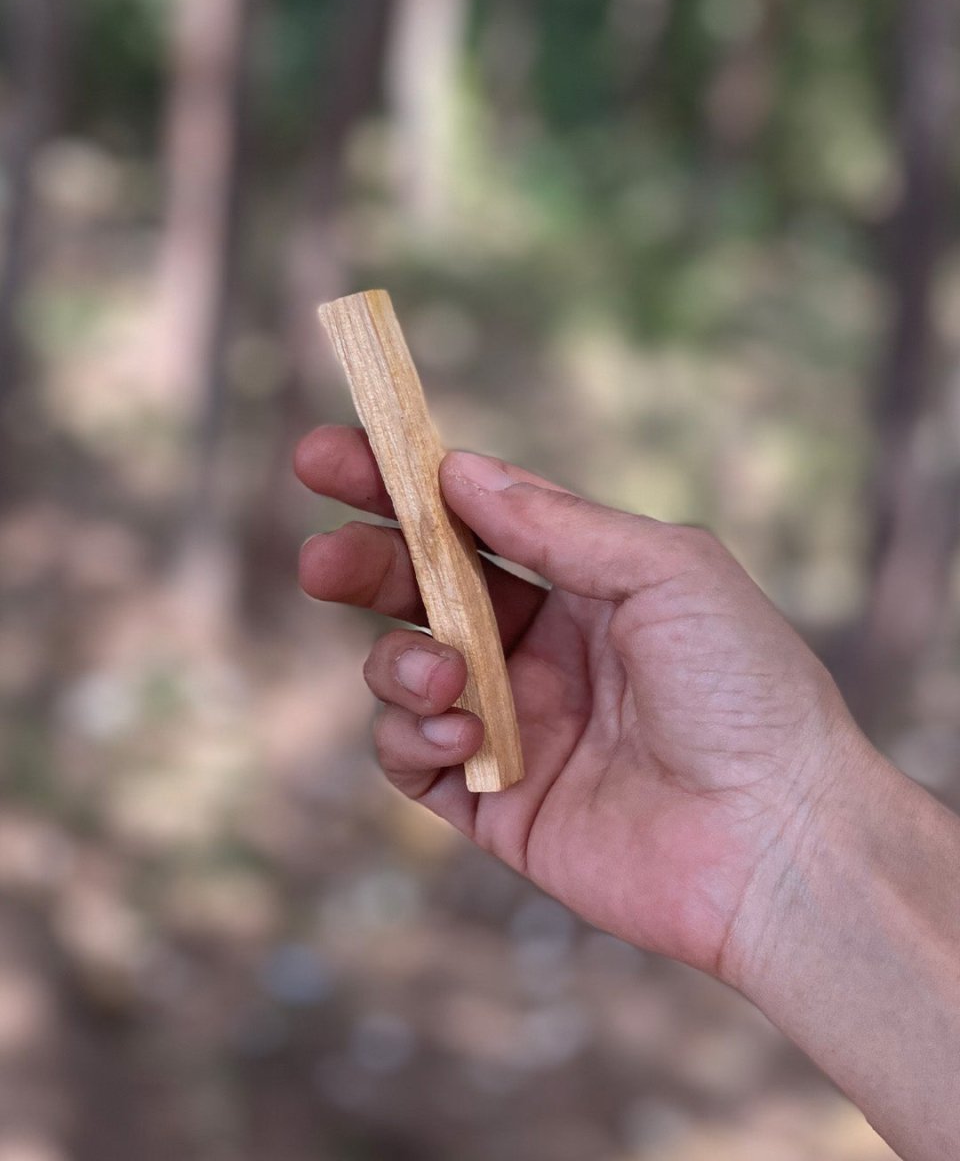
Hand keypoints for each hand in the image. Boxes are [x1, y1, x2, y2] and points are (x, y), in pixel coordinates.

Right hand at [295, 426, 871, 981]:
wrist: (776, 840)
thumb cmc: (746, 690)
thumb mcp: (666, 571)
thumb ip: (557, 523)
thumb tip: (460, 471)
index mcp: (582, 586)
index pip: (470, 522)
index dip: (397, 486)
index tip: (327, 456)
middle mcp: (540, 650)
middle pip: (420, 592)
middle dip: (364, 566)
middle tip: (322, 558)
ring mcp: (513, 724)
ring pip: (403, 671)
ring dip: (400, 662)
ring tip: (448, 675)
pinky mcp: (492, 802)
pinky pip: (410, 757)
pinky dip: (411, 735)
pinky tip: (460, 733)